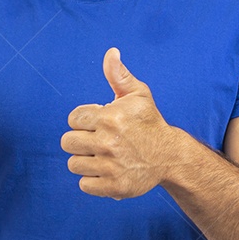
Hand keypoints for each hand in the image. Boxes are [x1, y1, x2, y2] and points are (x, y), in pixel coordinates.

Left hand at [60, 48, 180, 199]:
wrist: (170, 156)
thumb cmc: (149, 123)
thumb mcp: (138, 95)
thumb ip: (119, 75)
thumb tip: (111, 53)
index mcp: (110, 117)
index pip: (73, 119)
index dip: (84, 120)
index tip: (98, 123)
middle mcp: (108, 142)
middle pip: (68, 142)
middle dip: (80, 140)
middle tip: (97, 141)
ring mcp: (110, 166)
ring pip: (74, 164)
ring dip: (85, 160)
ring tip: (102, 156)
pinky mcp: (113, 186)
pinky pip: (83, 184)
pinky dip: (92, 180)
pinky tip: (106, 171)